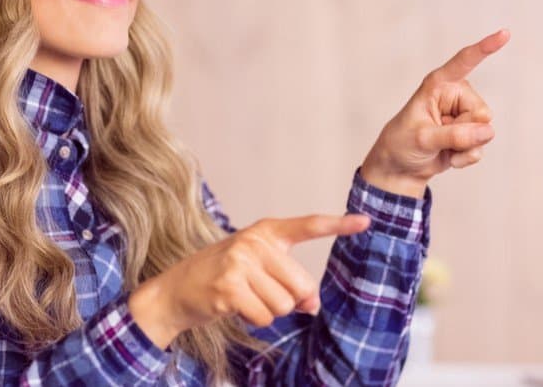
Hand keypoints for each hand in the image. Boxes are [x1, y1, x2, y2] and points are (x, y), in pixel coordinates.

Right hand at [127, 213, 370, 348]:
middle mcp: (253, 242)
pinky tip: (234, 307)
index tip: (366, 221)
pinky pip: (264, 317)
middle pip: (301, 285)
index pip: (307, 226)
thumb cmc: (223, 279)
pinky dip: (254, 320)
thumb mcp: (258, 272)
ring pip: (284, 305)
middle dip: (288, 301)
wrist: (176, 291)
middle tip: (262, 295)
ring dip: (267, 312)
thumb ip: (289, 282)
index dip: (338, 224)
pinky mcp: (229, 286)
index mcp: (265, 232)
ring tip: (244, 298)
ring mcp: (240, 262)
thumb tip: (313, 305)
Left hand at [360, 28, 510, 197]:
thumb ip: (455, 135)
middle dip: (464, 132)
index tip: (505, 33)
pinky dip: (464, 157)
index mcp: (439, 84)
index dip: (485, 48)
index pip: (464, 62)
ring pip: (485, 131)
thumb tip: (488, 131)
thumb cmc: (402, 144)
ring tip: (440, 146)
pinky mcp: (471, 133)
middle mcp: (456, 95)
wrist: (400, 167)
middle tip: (438, 136)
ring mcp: (465, 115)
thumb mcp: (422, 139)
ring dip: (464, 147)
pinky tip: (448, 156)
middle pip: (482, 113)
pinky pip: (481, 147)